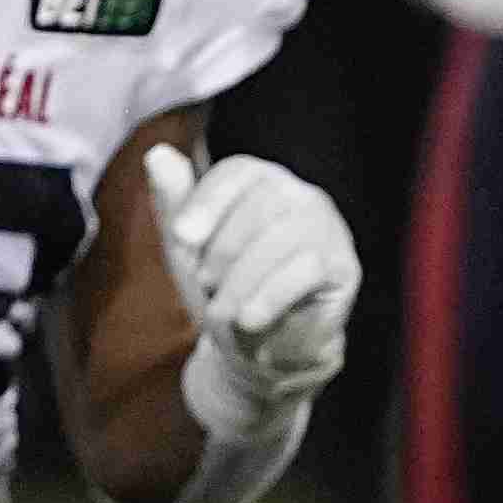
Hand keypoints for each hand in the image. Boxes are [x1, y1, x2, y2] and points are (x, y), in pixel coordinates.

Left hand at [138, 145, 357, 435]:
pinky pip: (307, 268)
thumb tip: (157, 154)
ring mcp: (329, 228)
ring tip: (224, 310)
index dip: (208, 201)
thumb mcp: (188, 249)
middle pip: (263, 202)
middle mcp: (302, 196)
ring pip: (286, 235)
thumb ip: (175, 204)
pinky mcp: (345, 266)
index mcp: (263, 182)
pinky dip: (270, 296)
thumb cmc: (223, 289)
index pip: (239, 171)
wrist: (259, 348)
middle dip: (224, 249)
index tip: (181, 238)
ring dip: (243, 278)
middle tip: (206, 283)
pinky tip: (250, 319)